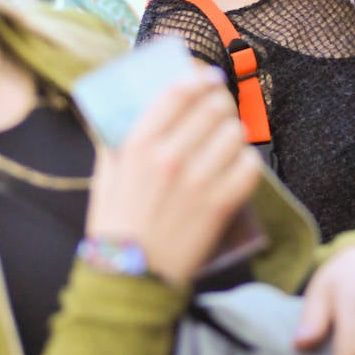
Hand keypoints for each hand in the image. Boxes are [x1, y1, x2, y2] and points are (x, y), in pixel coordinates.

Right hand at [85, 67, 260, 285]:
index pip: (178, 92)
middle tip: (219, 107)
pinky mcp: (220, 205)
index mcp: (138, 145)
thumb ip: (115, 140)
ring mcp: (198, 182)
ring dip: (233, 131)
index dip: (198, 77)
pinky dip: (247, 161)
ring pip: (235, 133)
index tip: (206, 76)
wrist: (130, 277)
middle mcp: (170, 158)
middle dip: (220, 101)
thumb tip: (126, 110)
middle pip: (212, 107)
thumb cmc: (114, 226)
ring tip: (227, 139)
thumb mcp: (105, 175)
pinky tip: (236, 164)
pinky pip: (250, 166)